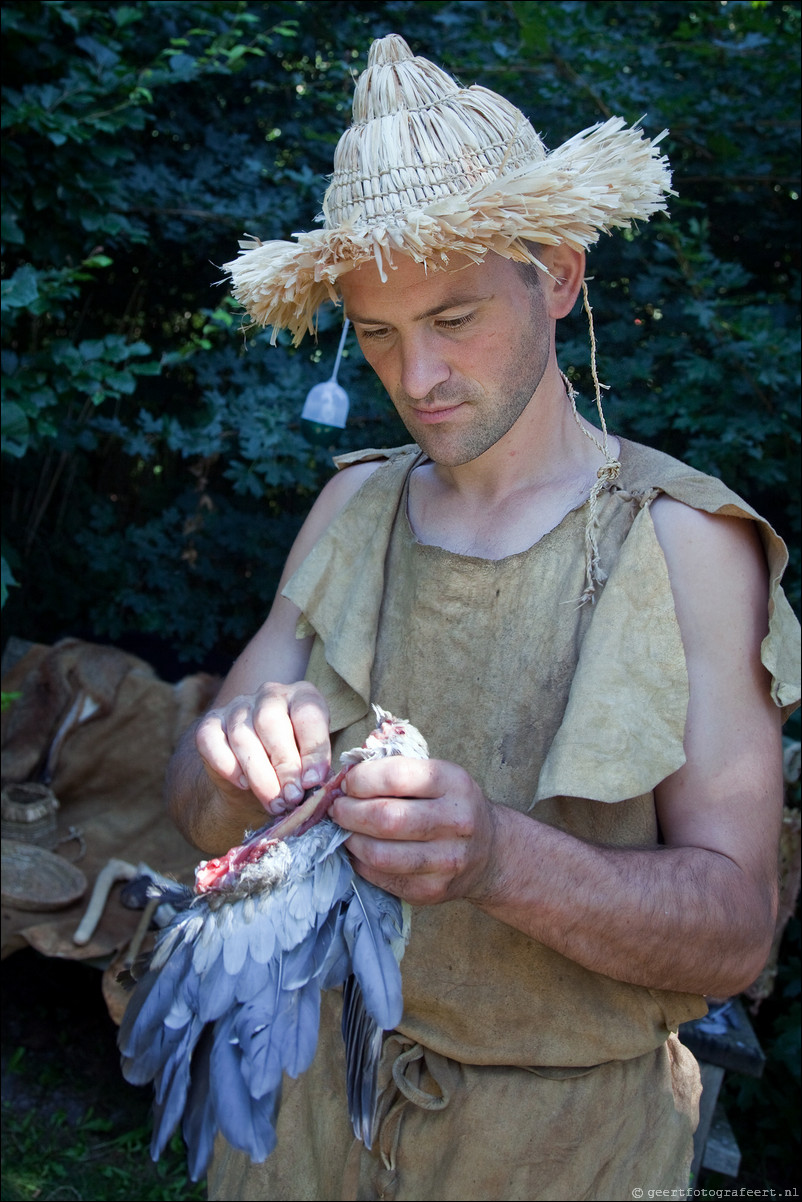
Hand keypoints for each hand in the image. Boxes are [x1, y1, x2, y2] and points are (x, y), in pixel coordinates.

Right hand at [195, 681, 330, 815]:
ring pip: (241, 735)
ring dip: (259, 775)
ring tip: (273, 802)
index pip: (308, 713)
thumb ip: (312, 770)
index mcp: (301, 696)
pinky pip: (211, 741)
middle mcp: (269, 695)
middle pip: (270, 721)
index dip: (313, 749)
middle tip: (291, 797)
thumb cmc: (291, 767)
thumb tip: (313, 784)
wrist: (254, 778)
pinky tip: (243, 784)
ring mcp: (237, 706)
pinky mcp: (210, 723)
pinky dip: (227, 766)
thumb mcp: (309, 765)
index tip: (313, 781)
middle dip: (283, 764)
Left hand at [330, 757, 498, 905]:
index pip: (396, 776)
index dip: (361, 779)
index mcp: (454, 784)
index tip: (347, 782)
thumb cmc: (450, 805)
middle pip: (386, 818)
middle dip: (349, 812)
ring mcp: (446, 861)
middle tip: (337, 808)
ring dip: (351, 840)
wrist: (489, 852)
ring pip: (380, 854)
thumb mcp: (437, 776)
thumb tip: (344, 779)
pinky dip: (360, 862)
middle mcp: (456, 822)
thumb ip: (396, 771)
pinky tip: (359, 850)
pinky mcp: (431, 891)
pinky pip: (381, 877)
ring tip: (345, 830)